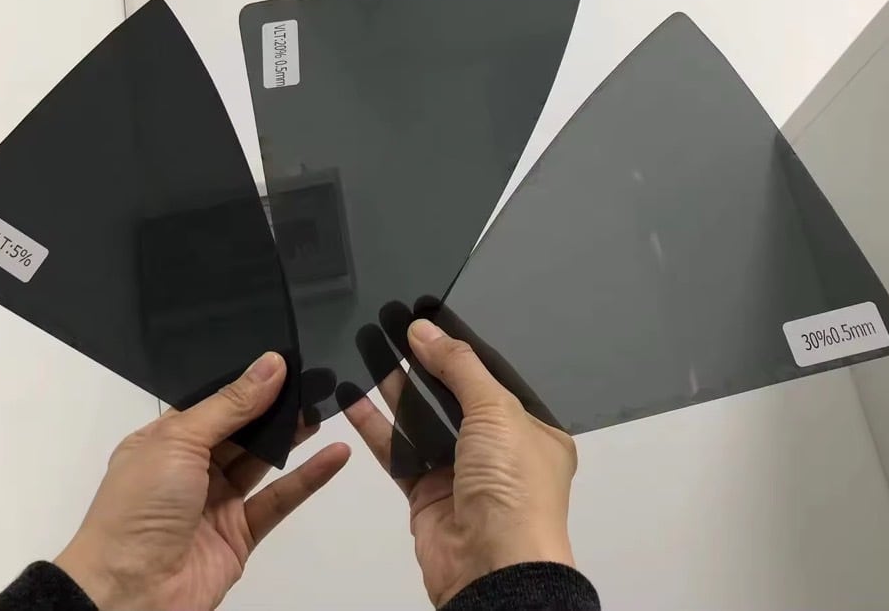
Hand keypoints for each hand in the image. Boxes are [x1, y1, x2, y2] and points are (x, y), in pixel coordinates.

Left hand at [55, 352, 349, 610]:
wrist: (129, 595)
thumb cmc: (136, 511)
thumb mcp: (178, 441)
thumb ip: (230, 405)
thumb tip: (270, 365)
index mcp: (163, 441)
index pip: (213, 403)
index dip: (247, 382)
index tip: (285, 359)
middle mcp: (189, 469)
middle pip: (242, 430)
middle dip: (275, 406)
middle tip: (313, 378)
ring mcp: (216, 502)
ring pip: (263, 461)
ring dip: (293, 436)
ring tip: (327, 404)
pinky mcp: (240, 535)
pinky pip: (279, 500)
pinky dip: (308, 478)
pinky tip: (334, 455)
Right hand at [344, 319, 576, 606]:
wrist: (492, 568)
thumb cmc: (515, 489)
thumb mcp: (497, 412)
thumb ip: (458, 366)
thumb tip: (423, 330)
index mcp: (534, 431)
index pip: (493, 379)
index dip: (461, 350)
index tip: (428, 321)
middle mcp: (499, 452)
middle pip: (454, 398)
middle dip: (424, 366)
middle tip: (392, 330)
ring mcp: (460, 474)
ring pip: (422, 423)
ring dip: (396, 391)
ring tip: (368, 351)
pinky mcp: (426, 495)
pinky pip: (397, 453)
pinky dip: (375, 427)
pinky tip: (354, 399)